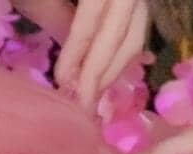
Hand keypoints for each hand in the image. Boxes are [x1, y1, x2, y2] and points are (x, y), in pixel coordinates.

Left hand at [12, 0, 150, 114]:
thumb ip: (56, 18)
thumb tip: (73, 68)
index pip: (95, 17)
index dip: (80, 51)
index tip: (64, 82)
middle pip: (124, 29)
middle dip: (103, 69)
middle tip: (84, 105)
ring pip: (135, 31)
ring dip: (115, 68)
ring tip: (91, 95)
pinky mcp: (135, 2)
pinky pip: (135, 27)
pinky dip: (120, 53)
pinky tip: (103, 75)